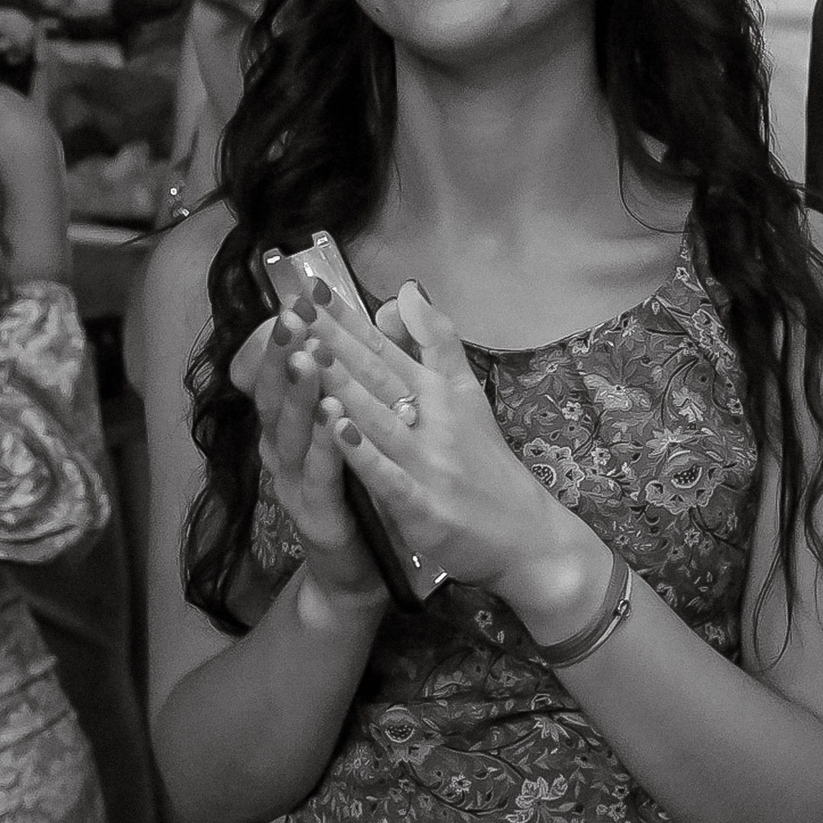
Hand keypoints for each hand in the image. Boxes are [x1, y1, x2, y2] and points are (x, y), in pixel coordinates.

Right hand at [234, 285, 381, 604]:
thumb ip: (360, 373)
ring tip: (307, 356)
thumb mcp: (355, 427)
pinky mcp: (315, 516)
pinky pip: (319, 477)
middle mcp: (283, 447)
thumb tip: (381, 314)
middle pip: (275, 393)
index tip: (299, 295)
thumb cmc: (357, 488)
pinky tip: (334, 422)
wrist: (361, 568)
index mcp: (292, 423)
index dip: (285, 336)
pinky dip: (325, 448)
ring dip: (299, 393)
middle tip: (291, 315)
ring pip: (290, 432)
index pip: (279, 370)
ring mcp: (293, 483)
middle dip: (283, 352)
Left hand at [304, 283, 604, 631]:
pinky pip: (389, 477)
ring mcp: (430, 464)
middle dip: (333, 340)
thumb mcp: (468, 396)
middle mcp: (435, 421)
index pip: (385, 349)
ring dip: (341, 386)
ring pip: (378, 419)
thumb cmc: (488, 465)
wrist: (527, 536)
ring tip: (305, 353)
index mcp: (439, 393)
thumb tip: (406, 296)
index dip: (347, 319)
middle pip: (376, 376)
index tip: (311, 286)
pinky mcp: (427, 508)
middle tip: (294, 306)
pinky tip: (336, 429)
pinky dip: (364, 453)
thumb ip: (437, 345)